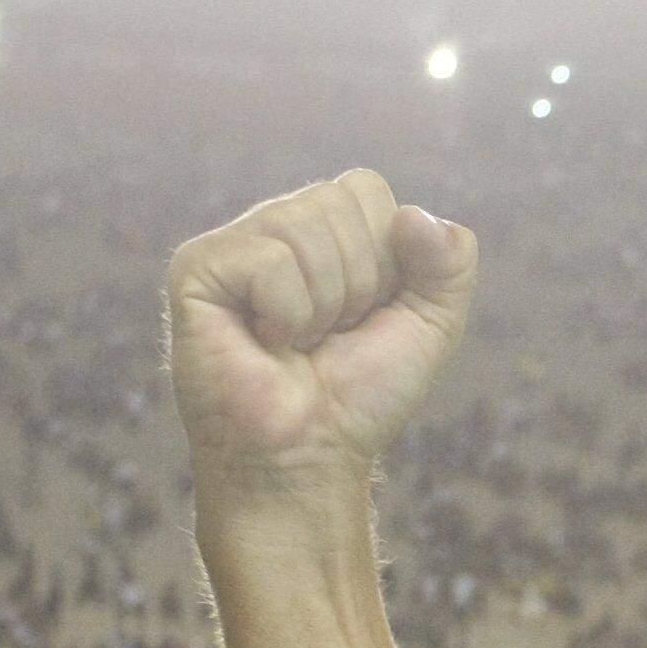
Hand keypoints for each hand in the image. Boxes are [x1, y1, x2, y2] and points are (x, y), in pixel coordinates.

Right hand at [167, 170, 479, 527]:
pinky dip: (288, 314)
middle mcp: (274, 225)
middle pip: (340, 202)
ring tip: (296, 343)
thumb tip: (417, 216)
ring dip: (325, 305)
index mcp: (322, 229)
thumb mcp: (430, 328)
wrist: (308, 457)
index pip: (368, 190)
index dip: (387, 262)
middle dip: (359, 284)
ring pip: (307, 227)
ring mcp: (232, 244)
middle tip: (327, 336)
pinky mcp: (196, 269)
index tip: (364, 317)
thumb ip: (450, 265)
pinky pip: (271, 261)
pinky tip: (265, 342)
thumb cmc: (358, 398)